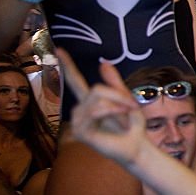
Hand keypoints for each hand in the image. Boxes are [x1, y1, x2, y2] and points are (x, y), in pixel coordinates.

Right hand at [61, 49, 146, 166]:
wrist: (136, 145)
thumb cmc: (131, 125)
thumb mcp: (126, 99)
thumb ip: (115, 83)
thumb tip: (103, 62)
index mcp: (91, 100)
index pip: (75, 80)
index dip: (67, 65)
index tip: (59, 49)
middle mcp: (81, 109)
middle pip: (96, 88)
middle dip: (119, 95)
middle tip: (133, 107)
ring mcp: (78, 120)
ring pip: (97, 99)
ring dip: (118, 105)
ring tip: (126, 118)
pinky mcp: (80, 131)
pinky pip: (95, 111)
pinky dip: (112, 112)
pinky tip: (119, 122)